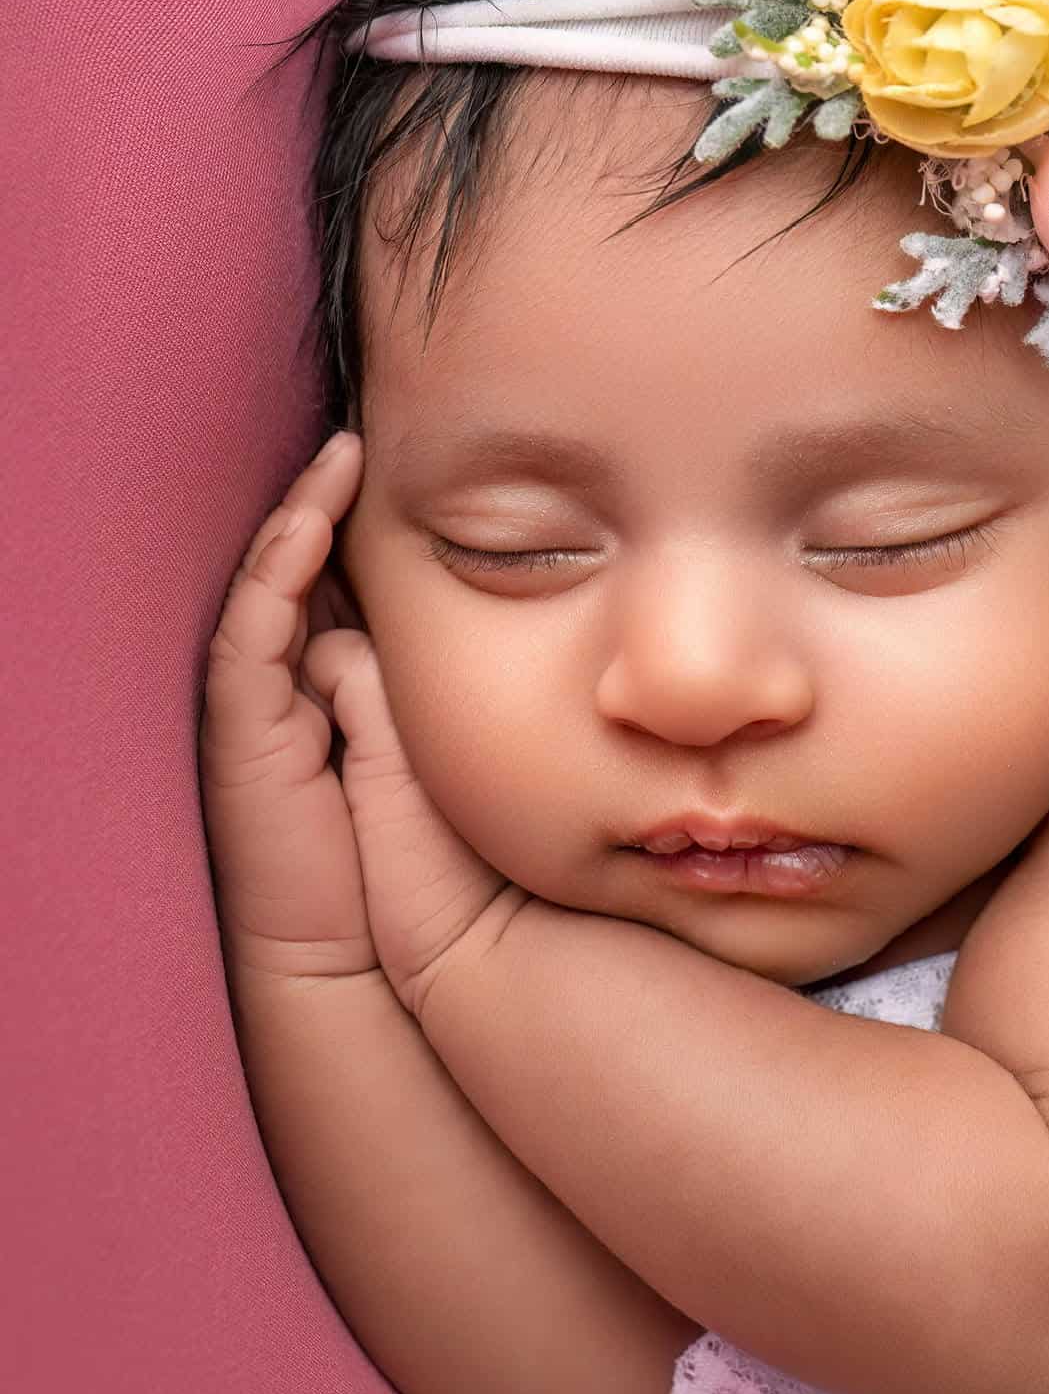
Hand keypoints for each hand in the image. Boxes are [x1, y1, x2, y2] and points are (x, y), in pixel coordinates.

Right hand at [199, 430, 529, 1013]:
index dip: (367, 535)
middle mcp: (298, 697)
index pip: (349, 598)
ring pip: (272, 592)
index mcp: (348, 700)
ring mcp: (265, 710)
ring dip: (301, 520)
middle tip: (361, 439)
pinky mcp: (246, 731)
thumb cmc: (448, 862)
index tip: (407, 471)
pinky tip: (310, 521)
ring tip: (338, 454)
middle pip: (305, 583)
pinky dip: (277, 571)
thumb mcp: (457, 748)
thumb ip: (445, 685)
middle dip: (328, 510)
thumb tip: (452, 614)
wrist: (406, 954)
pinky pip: (254, 632)